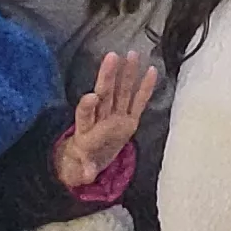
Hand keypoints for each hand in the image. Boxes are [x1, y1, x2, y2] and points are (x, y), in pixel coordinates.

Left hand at [55, 51, 160, 194]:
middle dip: (108, 76)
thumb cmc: (82, 162)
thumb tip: (87, 176)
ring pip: (121, 93)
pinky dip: (145, 87)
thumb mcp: (79, 170)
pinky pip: (138, 102)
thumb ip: (83, 171)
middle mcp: (101, 118)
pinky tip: (151, 70)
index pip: (85, 114)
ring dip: (127, 74)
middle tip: (112, 57)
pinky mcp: (129, 120)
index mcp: (86, 130)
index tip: (91, 96)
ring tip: (132, 54)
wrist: (91, 161)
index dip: (86, 105)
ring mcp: (116, 116)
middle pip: (104, 95)